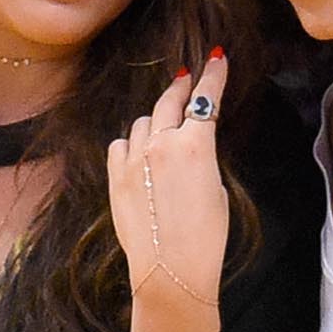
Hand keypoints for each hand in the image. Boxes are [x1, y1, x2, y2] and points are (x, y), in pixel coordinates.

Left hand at [108, 48, 229, 326]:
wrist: (170, 273)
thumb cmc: (205, 238)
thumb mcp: (216, 189)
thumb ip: (202, 155)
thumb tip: (191, 141)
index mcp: (196, 145)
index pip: (205, 99)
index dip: (213, 76)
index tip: (216, 58)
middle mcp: (161, 144)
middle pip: (170, 101)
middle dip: (182, 88)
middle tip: (187, 78)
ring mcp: (134, 158)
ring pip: (143, 122)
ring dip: (155, 122)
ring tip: (164, 131)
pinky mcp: (115, 176)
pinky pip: (122, 144)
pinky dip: (131, 145)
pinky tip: (139, 157)